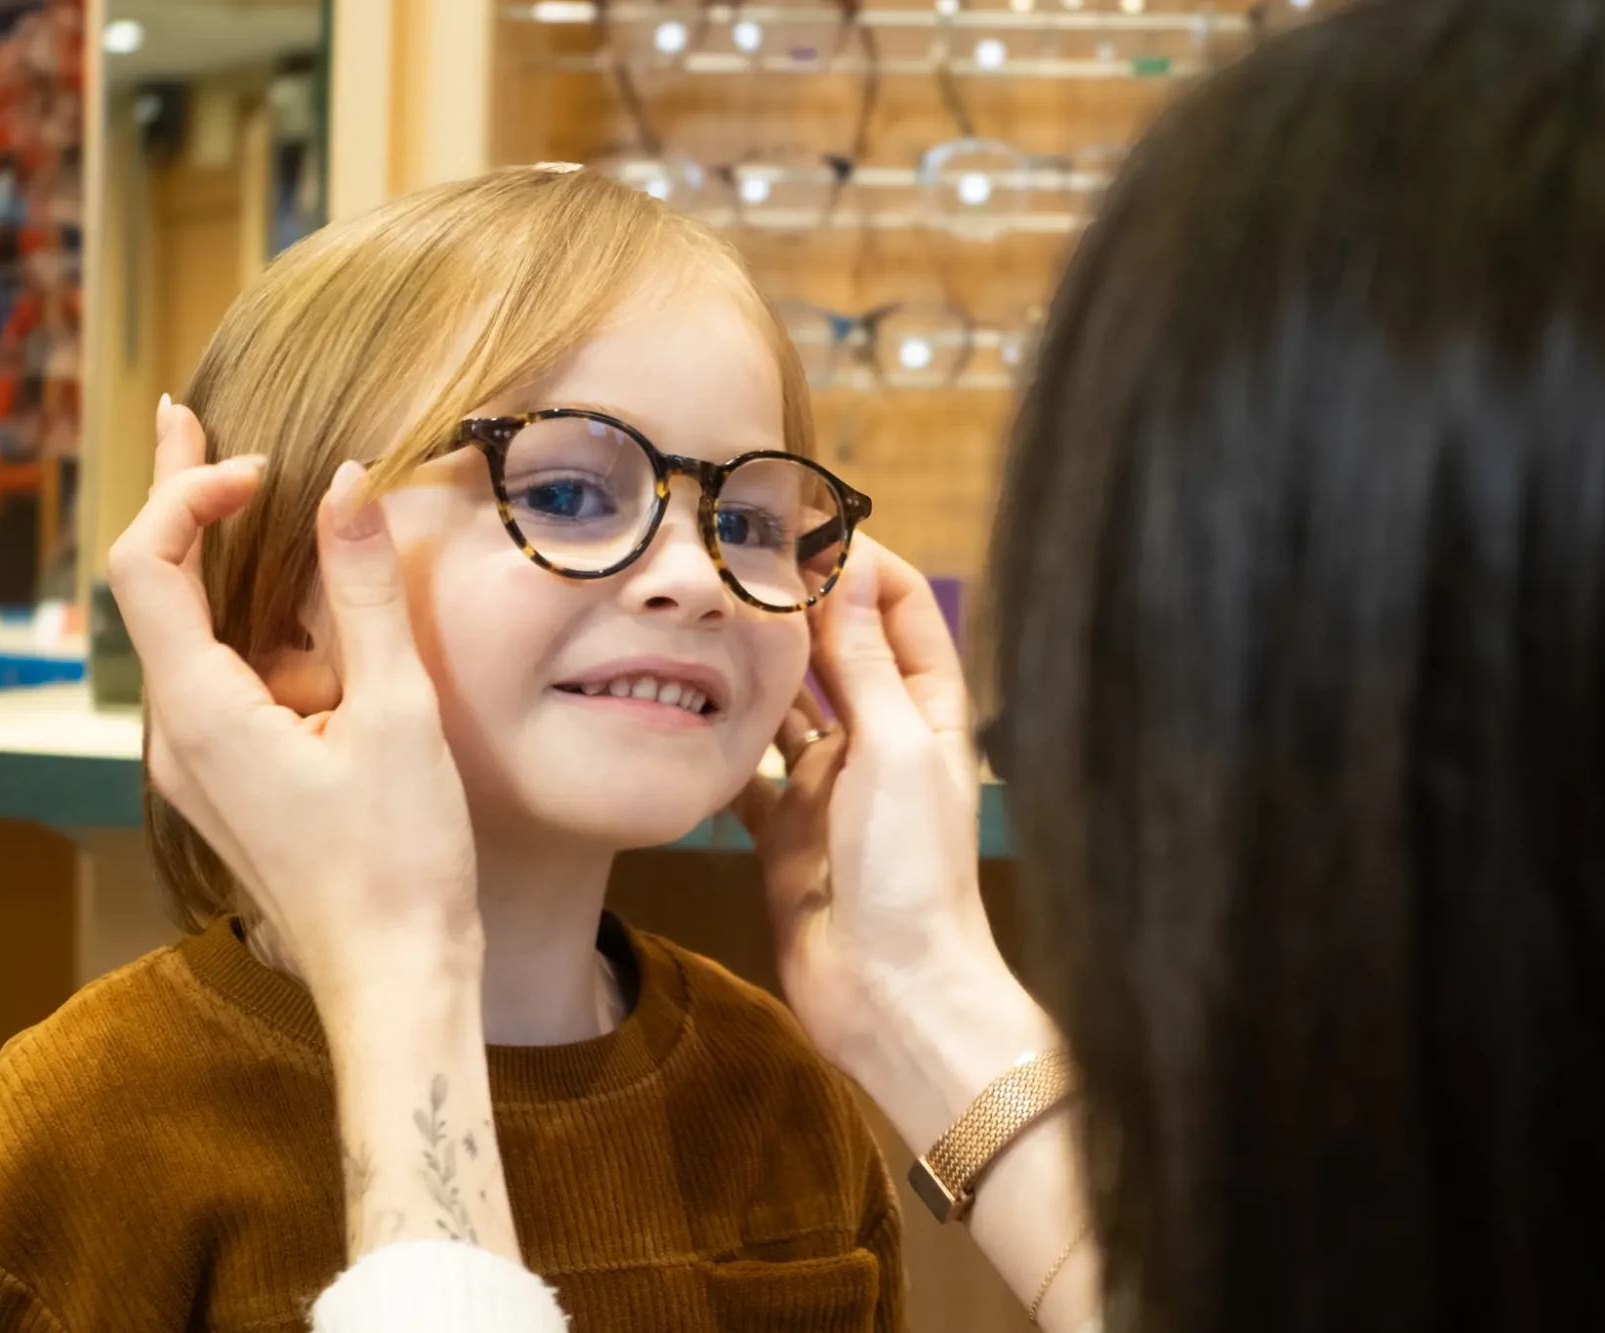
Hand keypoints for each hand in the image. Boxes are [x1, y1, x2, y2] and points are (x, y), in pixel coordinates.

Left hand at [108, 401, 480, 1011]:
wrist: (395, 979)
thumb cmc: (401, 860)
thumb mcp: (395, 713)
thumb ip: (362, 594)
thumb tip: (345, 485)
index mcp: (201, 713)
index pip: (149, 565)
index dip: (191, 495)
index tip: (268, 471)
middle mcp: (178, 738)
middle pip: (154, 591)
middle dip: (182, 502)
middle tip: (190, 418)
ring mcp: (200, 767)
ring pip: (192, 639)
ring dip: (226, 567)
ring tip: (261, 502)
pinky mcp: (233, 787)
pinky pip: (224, 685)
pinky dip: (254, 630)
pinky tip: (306, 621)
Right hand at [737, 537, 1097, 1330]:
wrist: (889, 997)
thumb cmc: (913, 876)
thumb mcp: (895, 751)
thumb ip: (870, 663)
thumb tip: (850, 569)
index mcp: (927, 715)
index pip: (900, 611)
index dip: (859, 564)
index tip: (804, 526)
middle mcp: (878, 742)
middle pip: (836, 650)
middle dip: (794, 604)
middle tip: (733, 556)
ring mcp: (827, 786)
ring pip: (782, 704)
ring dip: (750, 663)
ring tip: (698, 611)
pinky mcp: (781, 831)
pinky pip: (742, 770)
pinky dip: (717, 738)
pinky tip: (677, 700)